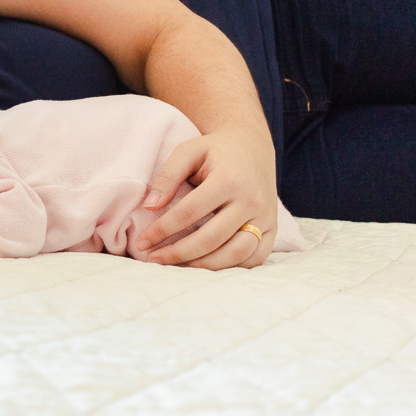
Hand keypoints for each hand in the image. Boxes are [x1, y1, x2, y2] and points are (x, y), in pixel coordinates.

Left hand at [135, 127, 277, 268]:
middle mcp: (251, 201)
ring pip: (235, 255)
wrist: (252, 147)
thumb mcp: (188, 151)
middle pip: (211, 239)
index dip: (162, 230)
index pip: (189, 213)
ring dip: (202, 266)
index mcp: (229, 179)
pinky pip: (254, 258)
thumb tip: (150, 207)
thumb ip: (167, 176)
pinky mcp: (272, 228)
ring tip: (176, 266)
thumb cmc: (214, 151)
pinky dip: (230, 267)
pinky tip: (205, 265)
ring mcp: (265, 217)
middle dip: (178, 254)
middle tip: (153, 260)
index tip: (142, 242)